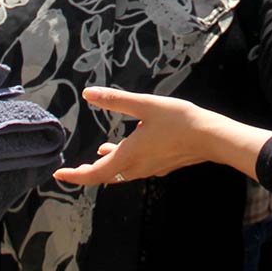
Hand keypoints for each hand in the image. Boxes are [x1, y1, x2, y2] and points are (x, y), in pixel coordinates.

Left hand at [53, 88, 270, 186]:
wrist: (213, 138)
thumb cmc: (180, 121)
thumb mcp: (146, 105)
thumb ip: (116, 101)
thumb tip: (89, 94)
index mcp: (129, 155)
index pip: (94, 173)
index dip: (75, 176)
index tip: (58, 175)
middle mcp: (138, 167)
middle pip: (106, 176)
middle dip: (88, 172)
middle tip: (73, 169)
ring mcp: (151, 169)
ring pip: (121, 173)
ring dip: (107, 166)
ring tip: (99, 152)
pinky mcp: (163, 166)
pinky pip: (136, 169)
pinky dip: (123, 161)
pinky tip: (128, 147)